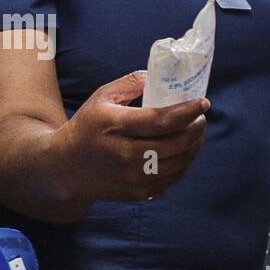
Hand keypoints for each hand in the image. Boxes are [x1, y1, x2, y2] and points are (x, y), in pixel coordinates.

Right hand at [53, 71, 207, 206]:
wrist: (66, 169)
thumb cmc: (86, 127)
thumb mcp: (101, 98)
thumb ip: (130, 83)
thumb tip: (158, 76)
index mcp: (115, 126)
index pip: (162, 120)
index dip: (188, 111)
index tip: (202, 103)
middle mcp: (125, 154)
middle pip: (177, 143)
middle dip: (197, 129)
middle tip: (201, 118)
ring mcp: (133, 177)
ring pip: (179, 163)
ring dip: (194, 147)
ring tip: (196, 134)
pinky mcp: (137, 193)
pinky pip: (171, 179)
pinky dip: (183, 164)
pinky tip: (183, 152)